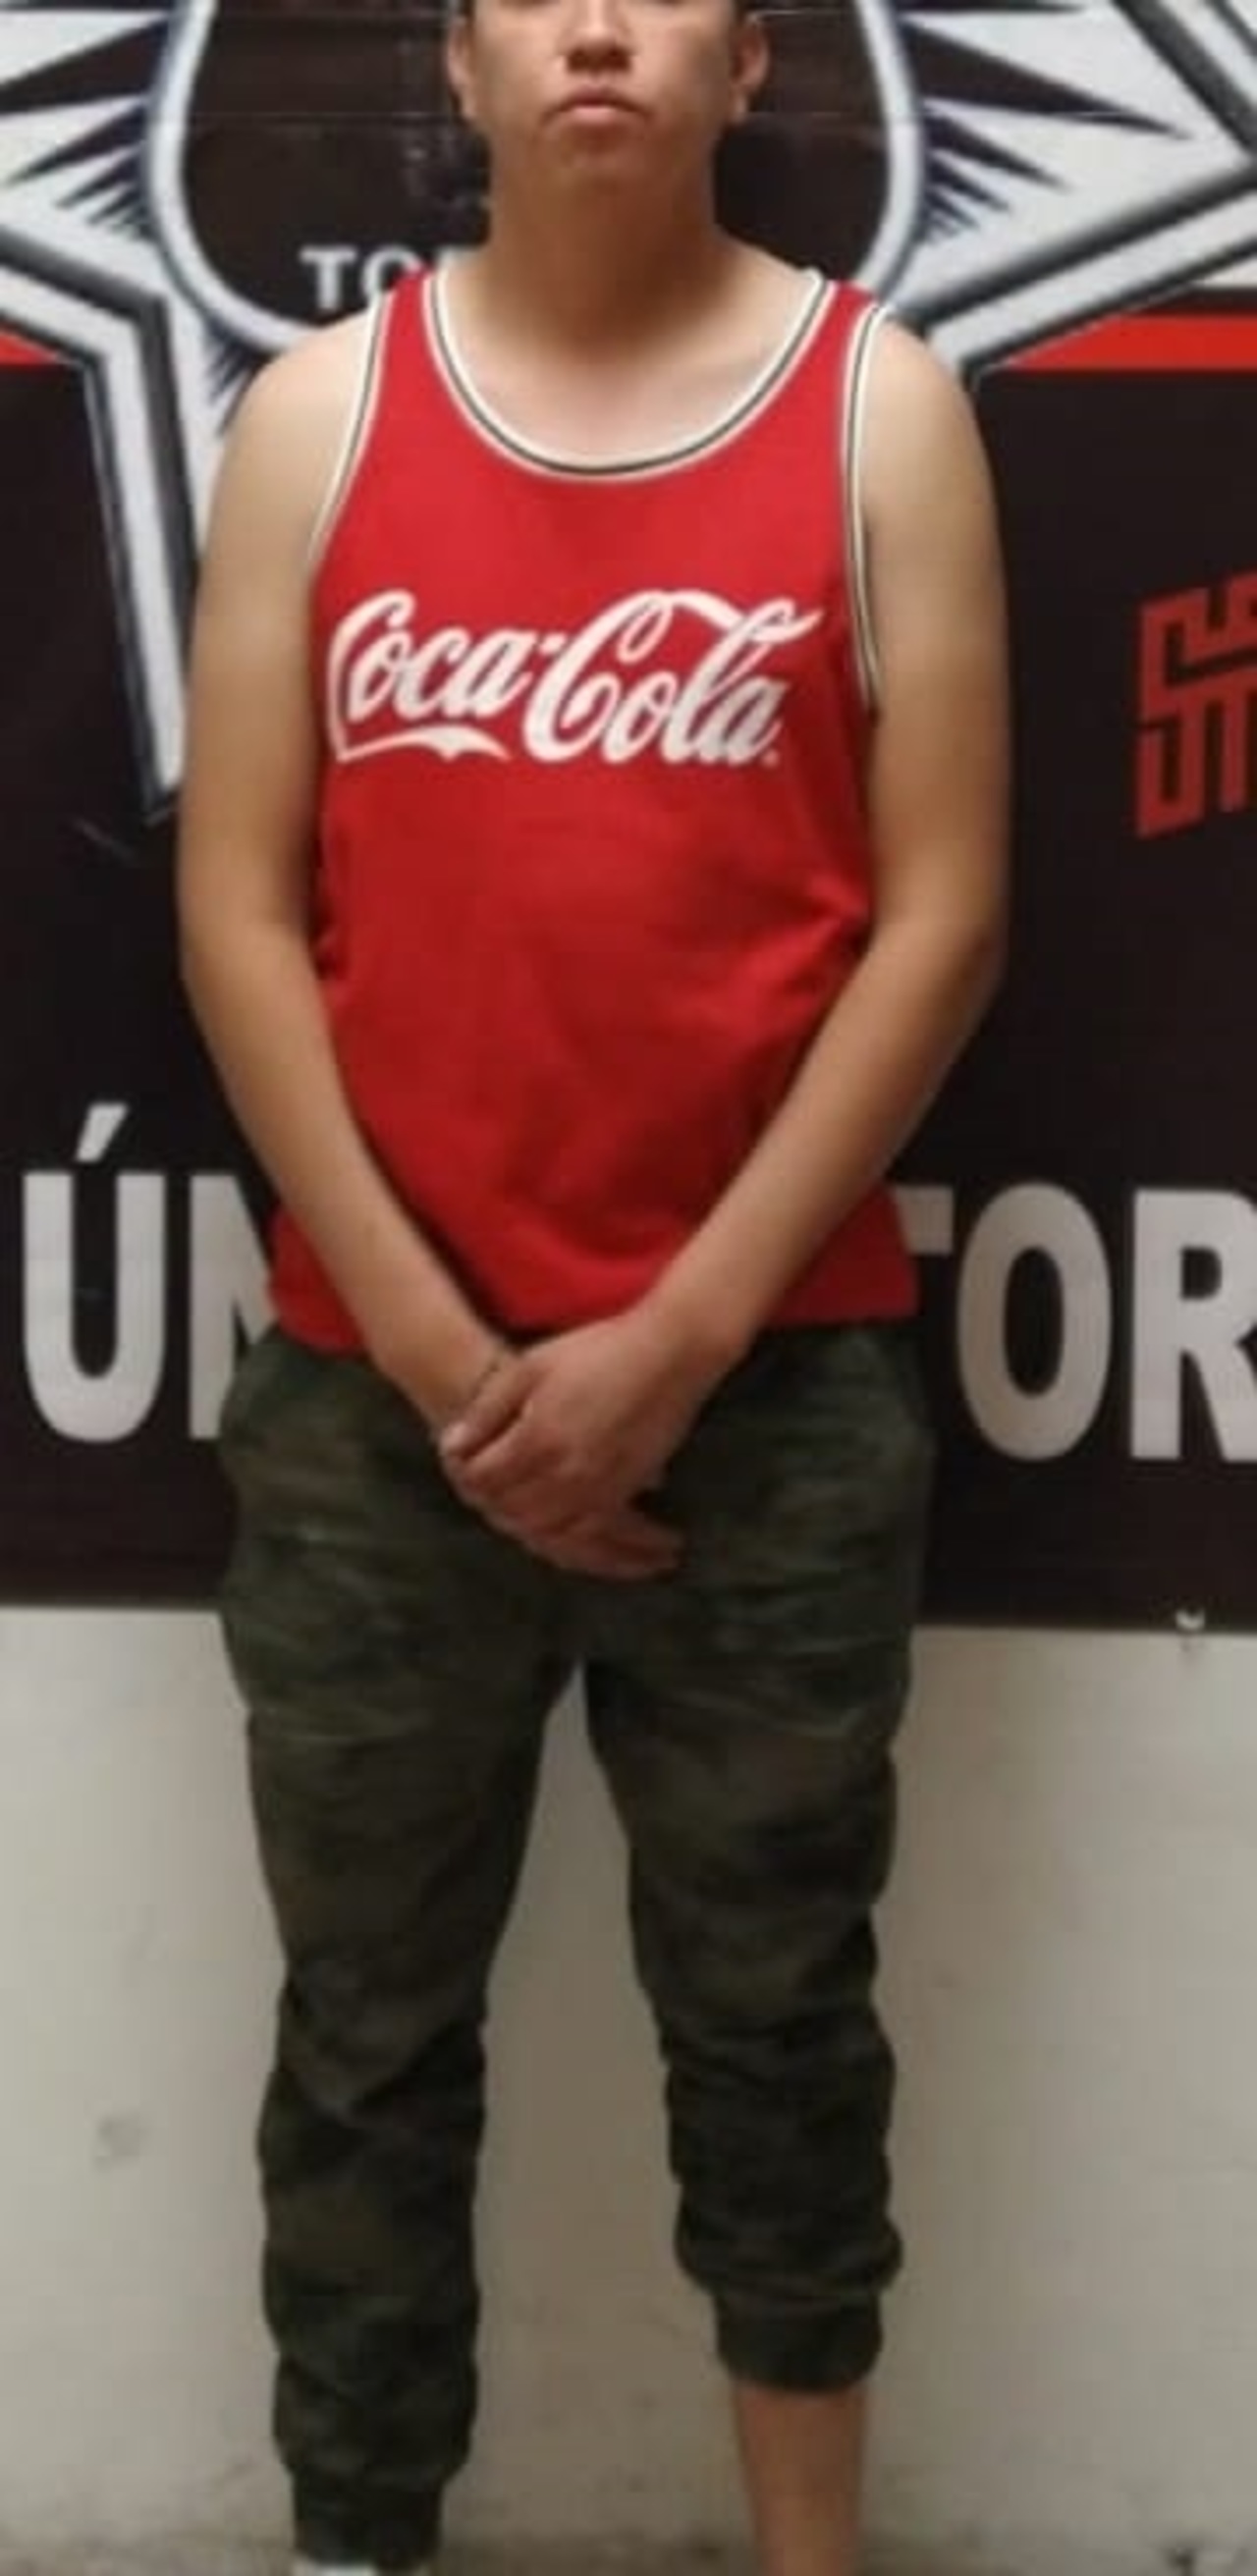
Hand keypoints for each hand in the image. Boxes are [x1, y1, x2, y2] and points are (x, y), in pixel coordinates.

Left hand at [437, 1302, 726, 1574]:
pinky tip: (560, 1534)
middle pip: (510, 1511)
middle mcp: (565, 1473)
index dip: (464, 1476)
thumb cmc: (599, 1350)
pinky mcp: (625, 1491)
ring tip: (515, 1518)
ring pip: (547, 1531)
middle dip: (490, 1505)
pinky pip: (590, 1534)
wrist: (670, 1354)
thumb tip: (451, 1446)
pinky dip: (572, 1543)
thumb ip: (489, 1410)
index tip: (459, 1466)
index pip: (482, 1480)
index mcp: (536, 1439)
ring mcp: (598, 1487)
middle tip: (481, 1493)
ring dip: (526, 1529)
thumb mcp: (531, 1366)